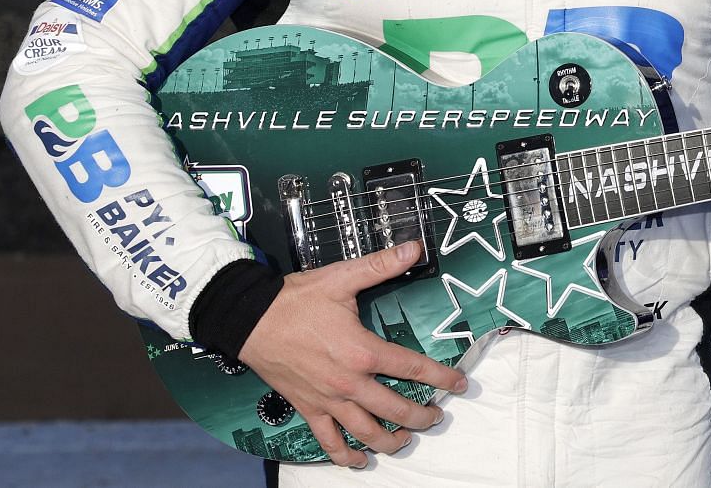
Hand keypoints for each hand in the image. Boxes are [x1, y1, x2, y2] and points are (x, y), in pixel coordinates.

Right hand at [237, 240, 467, 467]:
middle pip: (395, 409)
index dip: (440, 377)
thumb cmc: (296, 300)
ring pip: (366, 431)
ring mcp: (328, 400)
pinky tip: (360, 461)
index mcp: (362, 351)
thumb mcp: (342, 277)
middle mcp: (349, 382)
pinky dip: (345, 456)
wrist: (251, 320)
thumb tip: (413, 248)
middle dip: (421, 416)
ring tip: (406, 438)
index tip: (459, 384)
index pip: (412, 368)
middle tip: (436, 416)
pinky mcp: (308, 408)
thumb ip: (381, 265)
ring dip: (390, 440)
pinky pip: (328, 441)